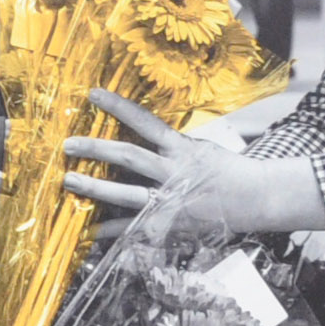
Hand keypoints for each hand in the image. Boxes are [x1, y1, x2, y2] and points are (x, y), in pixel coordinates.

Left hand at [59, 90, 320, 251]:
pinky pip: (135, 228)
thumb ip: (170, 144)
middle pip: (129, 157)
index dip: (119, 107)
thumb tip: (140, 131)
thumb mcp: (201, 147)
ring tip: (69, 181)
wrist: (256, 200)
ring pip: (126, 194)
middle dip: (96, 150)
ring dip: (95, 189)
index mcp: (182, 149)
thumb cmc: (227, 169)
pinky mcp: (170, 225)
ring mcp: (171, 202)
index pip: (146, 122)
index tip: (93, 94)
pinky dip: (111, 231)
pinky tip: (88, 231)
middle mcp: (174, 173)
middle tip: (68, 145)